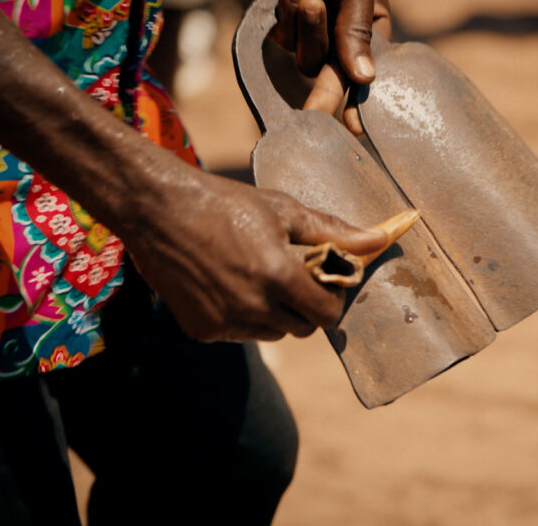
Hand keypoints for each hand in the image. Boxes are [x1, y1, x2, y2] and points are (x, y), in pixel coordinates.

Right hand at [123, 171, 386, 342]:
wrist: (157, 209)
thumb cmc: (225, 203)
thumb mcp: (283, 210)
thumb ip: (334, 232)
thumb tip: (379, 239)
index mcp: (279, 275)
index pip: (328, 314)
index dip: (330, 299)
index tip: (322, 281)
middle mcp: (253, 305)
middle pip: (302, 328)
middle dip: (305, 307)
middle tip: (290, 276)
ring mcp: (225, 322)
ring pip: (272, 333)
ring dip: (275, 314)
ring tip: (258, 277)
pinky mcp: (202, 330)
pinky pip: (239, 334)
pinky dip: (242, 317)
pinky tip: (229, 284)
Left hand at [248, 0, 391, 133]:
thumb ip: (356, 30)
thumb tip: (364, 79)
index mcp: (373, 24)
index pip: (371, 70)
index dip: (364, 99)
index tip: (357, 127)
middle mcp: (344, 33)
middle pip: (335, 76)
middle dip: (325, 93)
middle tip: (314, 118)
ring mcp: (313, 30)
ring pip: (307, 58)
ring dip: (304, 28)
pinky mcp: (285, 23)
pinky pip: (284, 39)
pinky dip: (285, 14)